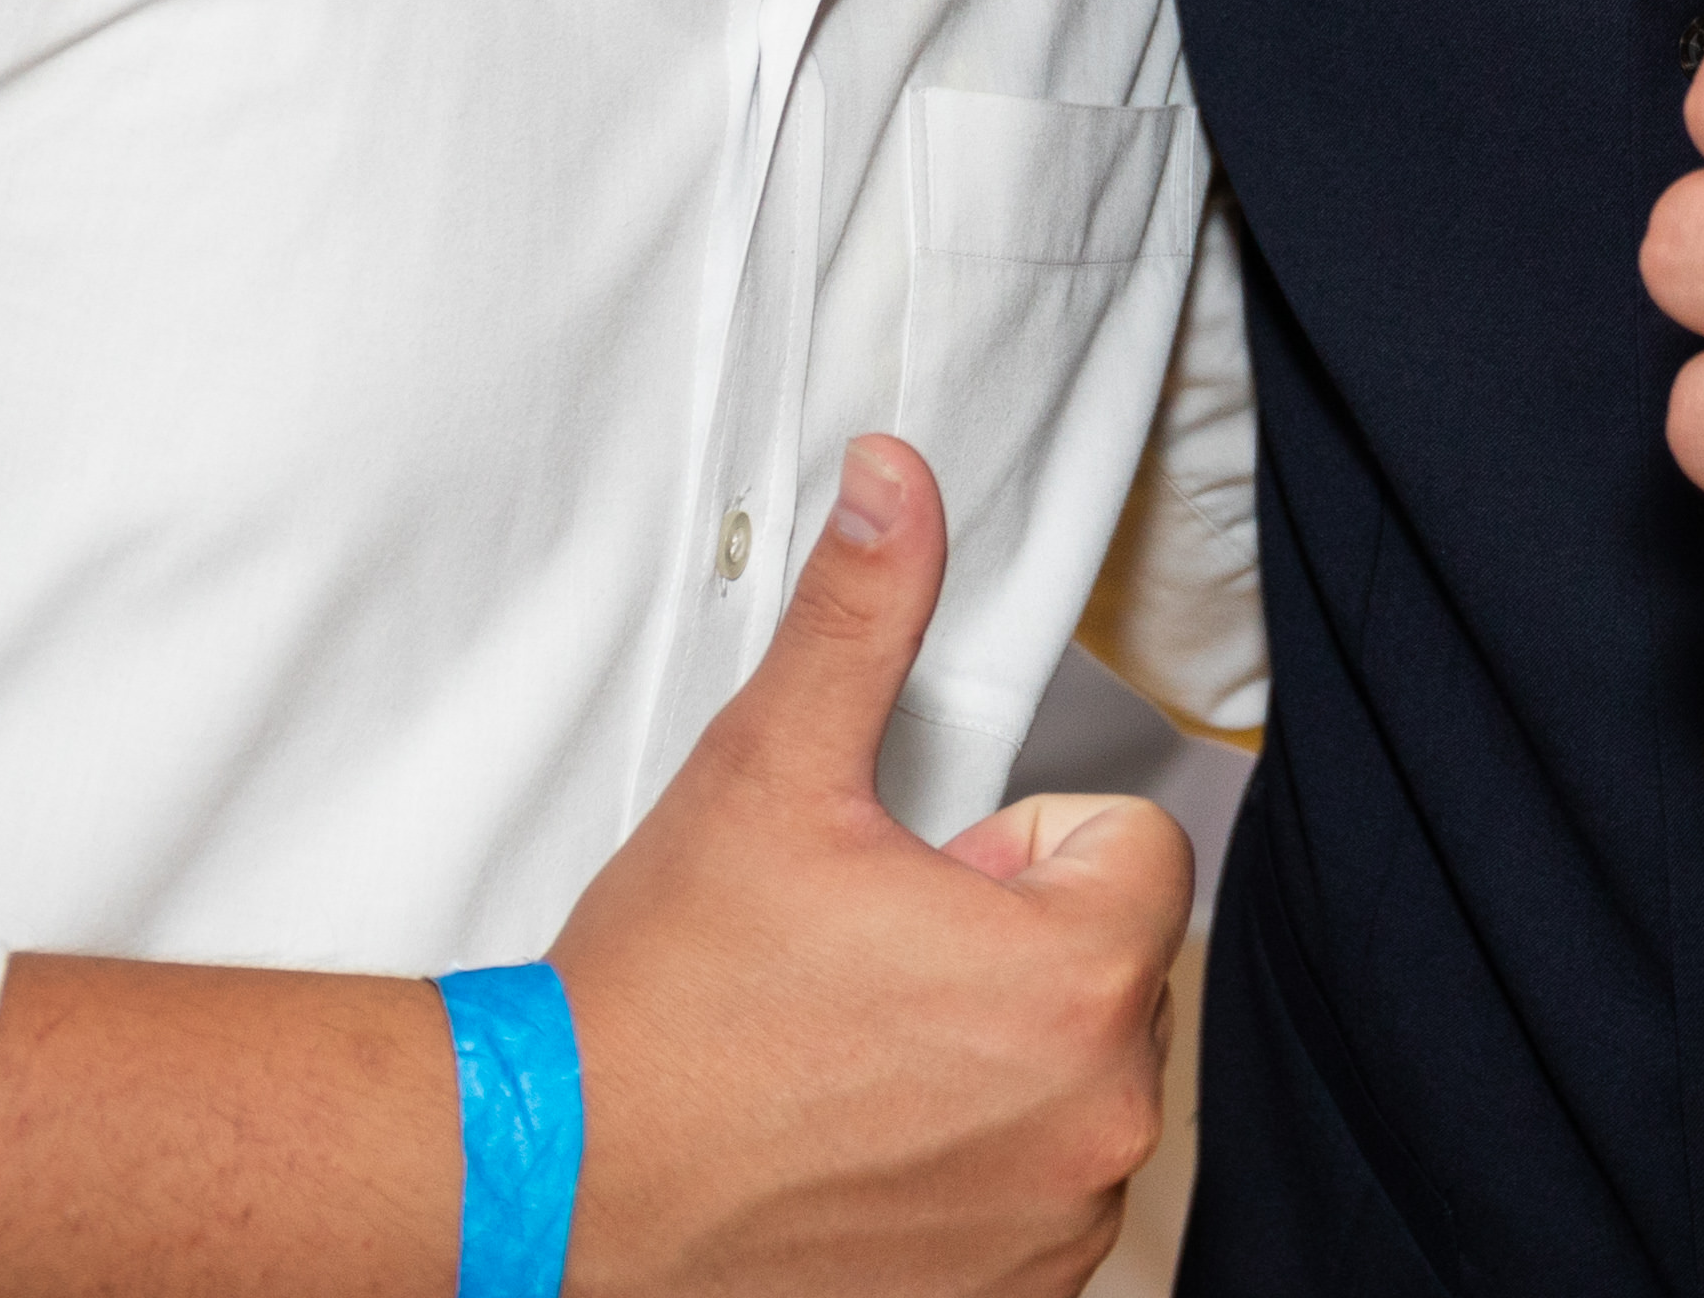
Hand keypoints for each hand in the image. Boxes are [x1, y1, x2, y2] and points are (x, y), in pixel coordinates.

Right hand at [557, 436, 1193, 1297]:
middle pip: (1112, 959)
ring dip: (997, 1052)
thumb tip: (898, 482)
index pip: (1138, 844)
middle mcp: (1095, 1124)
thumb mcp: (772, 767)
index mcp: (1073, 981)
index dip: (1021, 841)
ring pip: (1078, 1074)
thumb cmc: (667, 1001)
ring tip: (854, 1047)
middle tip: (870, 956)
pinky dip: (974, 1160)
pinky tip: (860, 1138)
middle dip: (1013, 940)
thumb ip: (863, 608)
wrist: (564, 1178)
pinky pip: (1042, 1188)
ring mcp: (1054, 1230)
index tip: (921, 871)